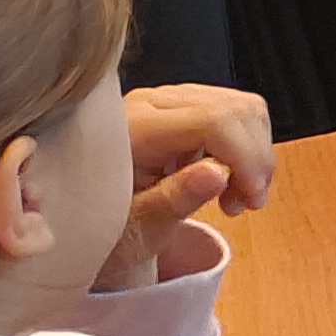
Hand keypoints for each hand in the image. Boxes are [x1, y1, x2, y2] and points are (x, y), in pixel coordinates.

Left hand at [106, 84, 274, 288]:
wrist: (79, 228)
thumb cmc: (101, 233)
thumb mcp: (134, 232)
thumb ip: (172, 201)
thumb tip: (217, 173)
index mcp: (131, 130)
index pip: (213, 120)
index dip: (245, 156)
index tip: (251, 198)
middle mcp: (150, 103)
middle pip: (235, 109)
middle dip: (255, 157)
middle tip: (247, 203)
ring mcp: (168, 101)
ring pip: (243, 108)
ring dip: (255, 154)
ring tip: (237, 195)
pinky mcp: (182, 107)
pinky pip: (236, 114)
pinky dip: (246, 148)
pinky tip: (229, 179)